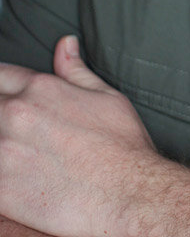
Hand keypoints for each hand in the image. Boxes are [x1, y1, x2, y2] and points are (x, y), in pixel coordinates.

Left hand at [0, 36, 156, 236]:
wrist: (129, 193)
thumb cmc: (123, 146)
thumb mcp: (106, 96)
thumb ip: (75, 70)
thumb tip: (65, 44)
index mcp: (40, 88)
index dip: (2, 86)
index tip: (9, 98)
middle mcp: (16, 114)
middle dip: (1, 112)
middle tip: (19, 132)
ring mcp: (3, 152)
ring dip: (0, 142)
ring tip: (18, 153)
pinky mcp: (0, 189)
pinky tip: (16, 175)